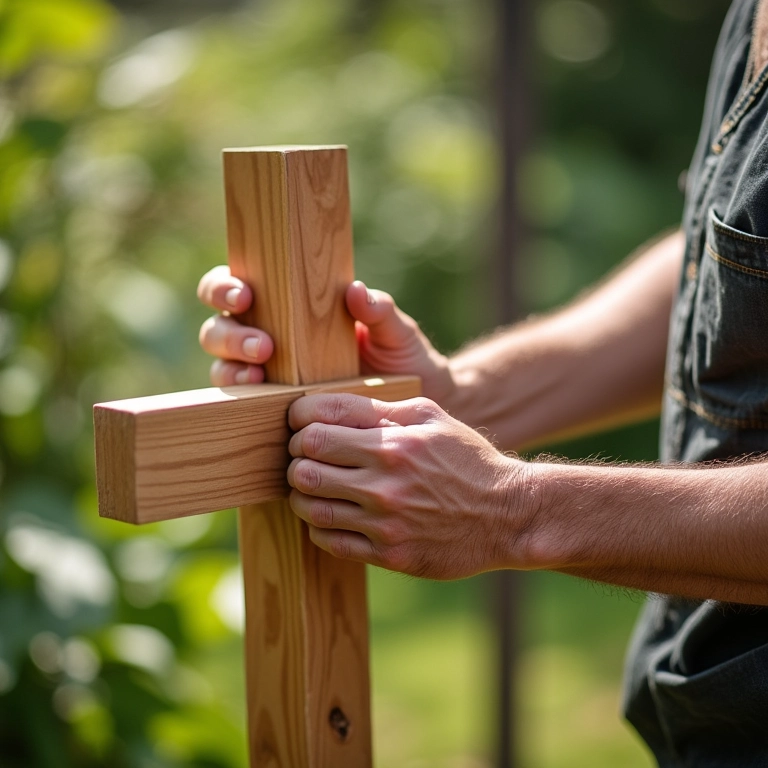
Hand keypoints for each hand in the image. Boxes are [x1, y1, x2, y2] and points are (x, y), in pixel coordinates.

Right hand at [197, 266, 454, 402]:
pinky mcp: (272, 406)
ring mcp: (265, 374)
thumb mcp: (396, 333)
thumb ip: (379, 311)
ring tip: (259, 373)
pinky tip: (259, 395)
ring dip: (232, 365)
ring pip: (222, 363)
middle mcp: (268, 336)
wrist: (413, 408)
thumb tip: (355, 291)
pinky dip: (240, 395)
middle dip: (230, 334)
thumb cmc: (402, 359)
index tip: (246, 295)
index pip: (242, 286)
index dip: (226, 286)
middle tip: (263, 346)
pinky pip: (239, 400)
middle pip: (219, 327)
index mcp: (289, 307)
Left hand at [286, 394, 532, 579]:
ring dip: (301, 493)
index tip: (300, 423)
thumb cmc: (467, 460)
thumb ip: (380, 408)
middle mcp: (385, 482)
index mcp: (394, 442)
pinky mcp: (389, 554)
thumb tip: (328, 405)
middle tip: (305, 455)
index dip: (297, 420)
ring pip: (308, 505)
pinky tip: (331, 513)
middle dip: (296, 456)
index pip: (315, 425)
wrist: (507, 515)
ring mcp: (385, 522)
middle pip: (302, 465)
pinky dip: (319, 525)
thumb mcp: (432, 418)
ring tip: (313, 486)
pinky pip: (328, 541)